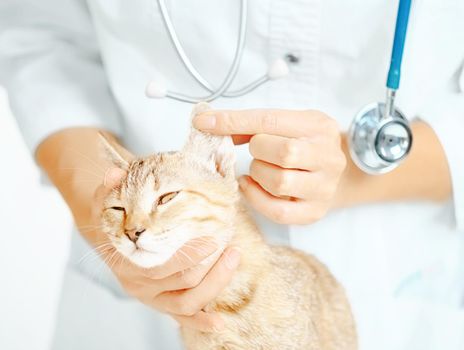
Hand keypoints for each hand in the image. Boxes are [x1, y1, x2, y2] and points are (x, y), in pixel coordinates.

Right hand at [87, 168, 240, 331]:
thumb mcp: (106, 199)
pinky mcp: (159, 304)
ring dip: (214, 285)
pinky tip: (219, 321)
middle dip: (211, 268)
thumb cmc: (115, 218)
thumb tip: (114, 172)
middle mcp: (137, 284)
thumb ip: (109, 186)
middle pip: (181, 283)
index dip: (190, 256)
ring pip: (186, 303)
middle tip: (233, 248)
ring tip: (234, 260)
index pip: (162, 266)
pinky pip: (181, 318)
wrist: (109, 239)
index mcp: (126, 261)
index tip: (214, 239)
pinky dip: (200, 321)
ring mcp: (150, 297)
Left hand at [193, 109, 345, 223]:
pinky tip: (252, 185)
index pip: (271, 121)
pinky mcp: (315, 212)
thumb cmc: (304, 145)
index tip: (204, 122)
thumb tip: (208, 124)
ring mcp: (324, 187)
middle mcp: (328, 157)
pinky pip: (278, 211)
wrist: (338, 174)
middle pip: (284, 152)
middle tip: (258, 151)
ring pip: (280, 182)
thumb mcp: (287, 126)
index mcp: (319, 126)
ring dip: (258, 174)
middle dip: (258, 151)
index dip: (234, 121)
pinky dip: (256, 198)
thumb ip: (251, 126)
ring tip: (261, 168)